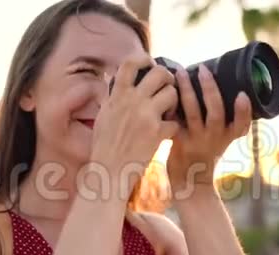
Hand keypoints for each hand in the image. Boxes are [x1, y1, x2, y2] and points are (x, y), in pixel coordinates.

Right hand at [90, 55, 179, 194]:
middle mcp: (132, 101)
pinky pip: (175, 121)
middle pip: (160, 73)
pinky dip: (173, 127)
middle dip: (167, 78)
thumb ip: (111, 95)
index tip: (149, 63)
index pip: (130, 63)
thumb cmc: (104, 145)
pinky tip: (166, 133)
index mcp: (117, 95)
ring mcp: (146, 116)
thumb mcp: (103, 115)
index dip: (143, 58)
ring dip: (173, 101)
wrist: (109, 171)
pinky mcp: (158, 133)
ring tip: (167, 111)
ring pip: (172, 94)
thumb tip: (112, 76)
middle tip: (167, 87)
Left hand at [166, 65, 251, 196]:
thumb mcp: (222, 139)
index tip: (243, 95)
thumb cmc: (206, 153)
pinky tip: (164, 90)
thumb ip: (226, 120)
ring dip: (187, 91)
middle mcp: (214, 139)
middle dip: (211, 89)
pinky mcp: (177, 142)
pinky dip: (169, 105)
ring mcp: (195, 141)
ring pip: (192, 114)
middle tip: (204, 69)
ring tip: (180, 72)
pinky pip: (173, 120)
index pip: (241, 124)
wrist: (188, 180)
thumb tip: (225, 85)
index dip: (244, 111)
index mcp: (228, 137)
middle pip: (216, 113)